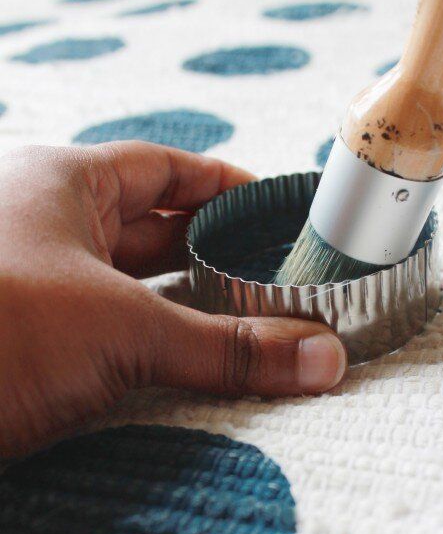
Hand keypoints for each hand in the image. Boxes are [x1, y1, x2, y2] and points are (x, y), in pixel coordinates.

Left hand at [0, 143, 345, 457]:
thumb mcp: (120, 329)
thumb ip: (226, 346)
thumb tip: (323, 357)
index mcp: (63, 185)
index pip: (166, 168)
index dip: (226, 184)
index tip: (277, 206)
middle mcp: (45, 227)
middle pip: (152, 227)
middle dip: (216, 249)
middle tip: (280, 275)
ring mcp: (33, 285)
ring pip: (128, 284)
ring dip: (184, 304)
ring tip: (251, 323)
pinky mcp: (27, 343)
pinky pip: (106, 332)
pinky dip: (149, 345)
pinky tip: (189, 365)